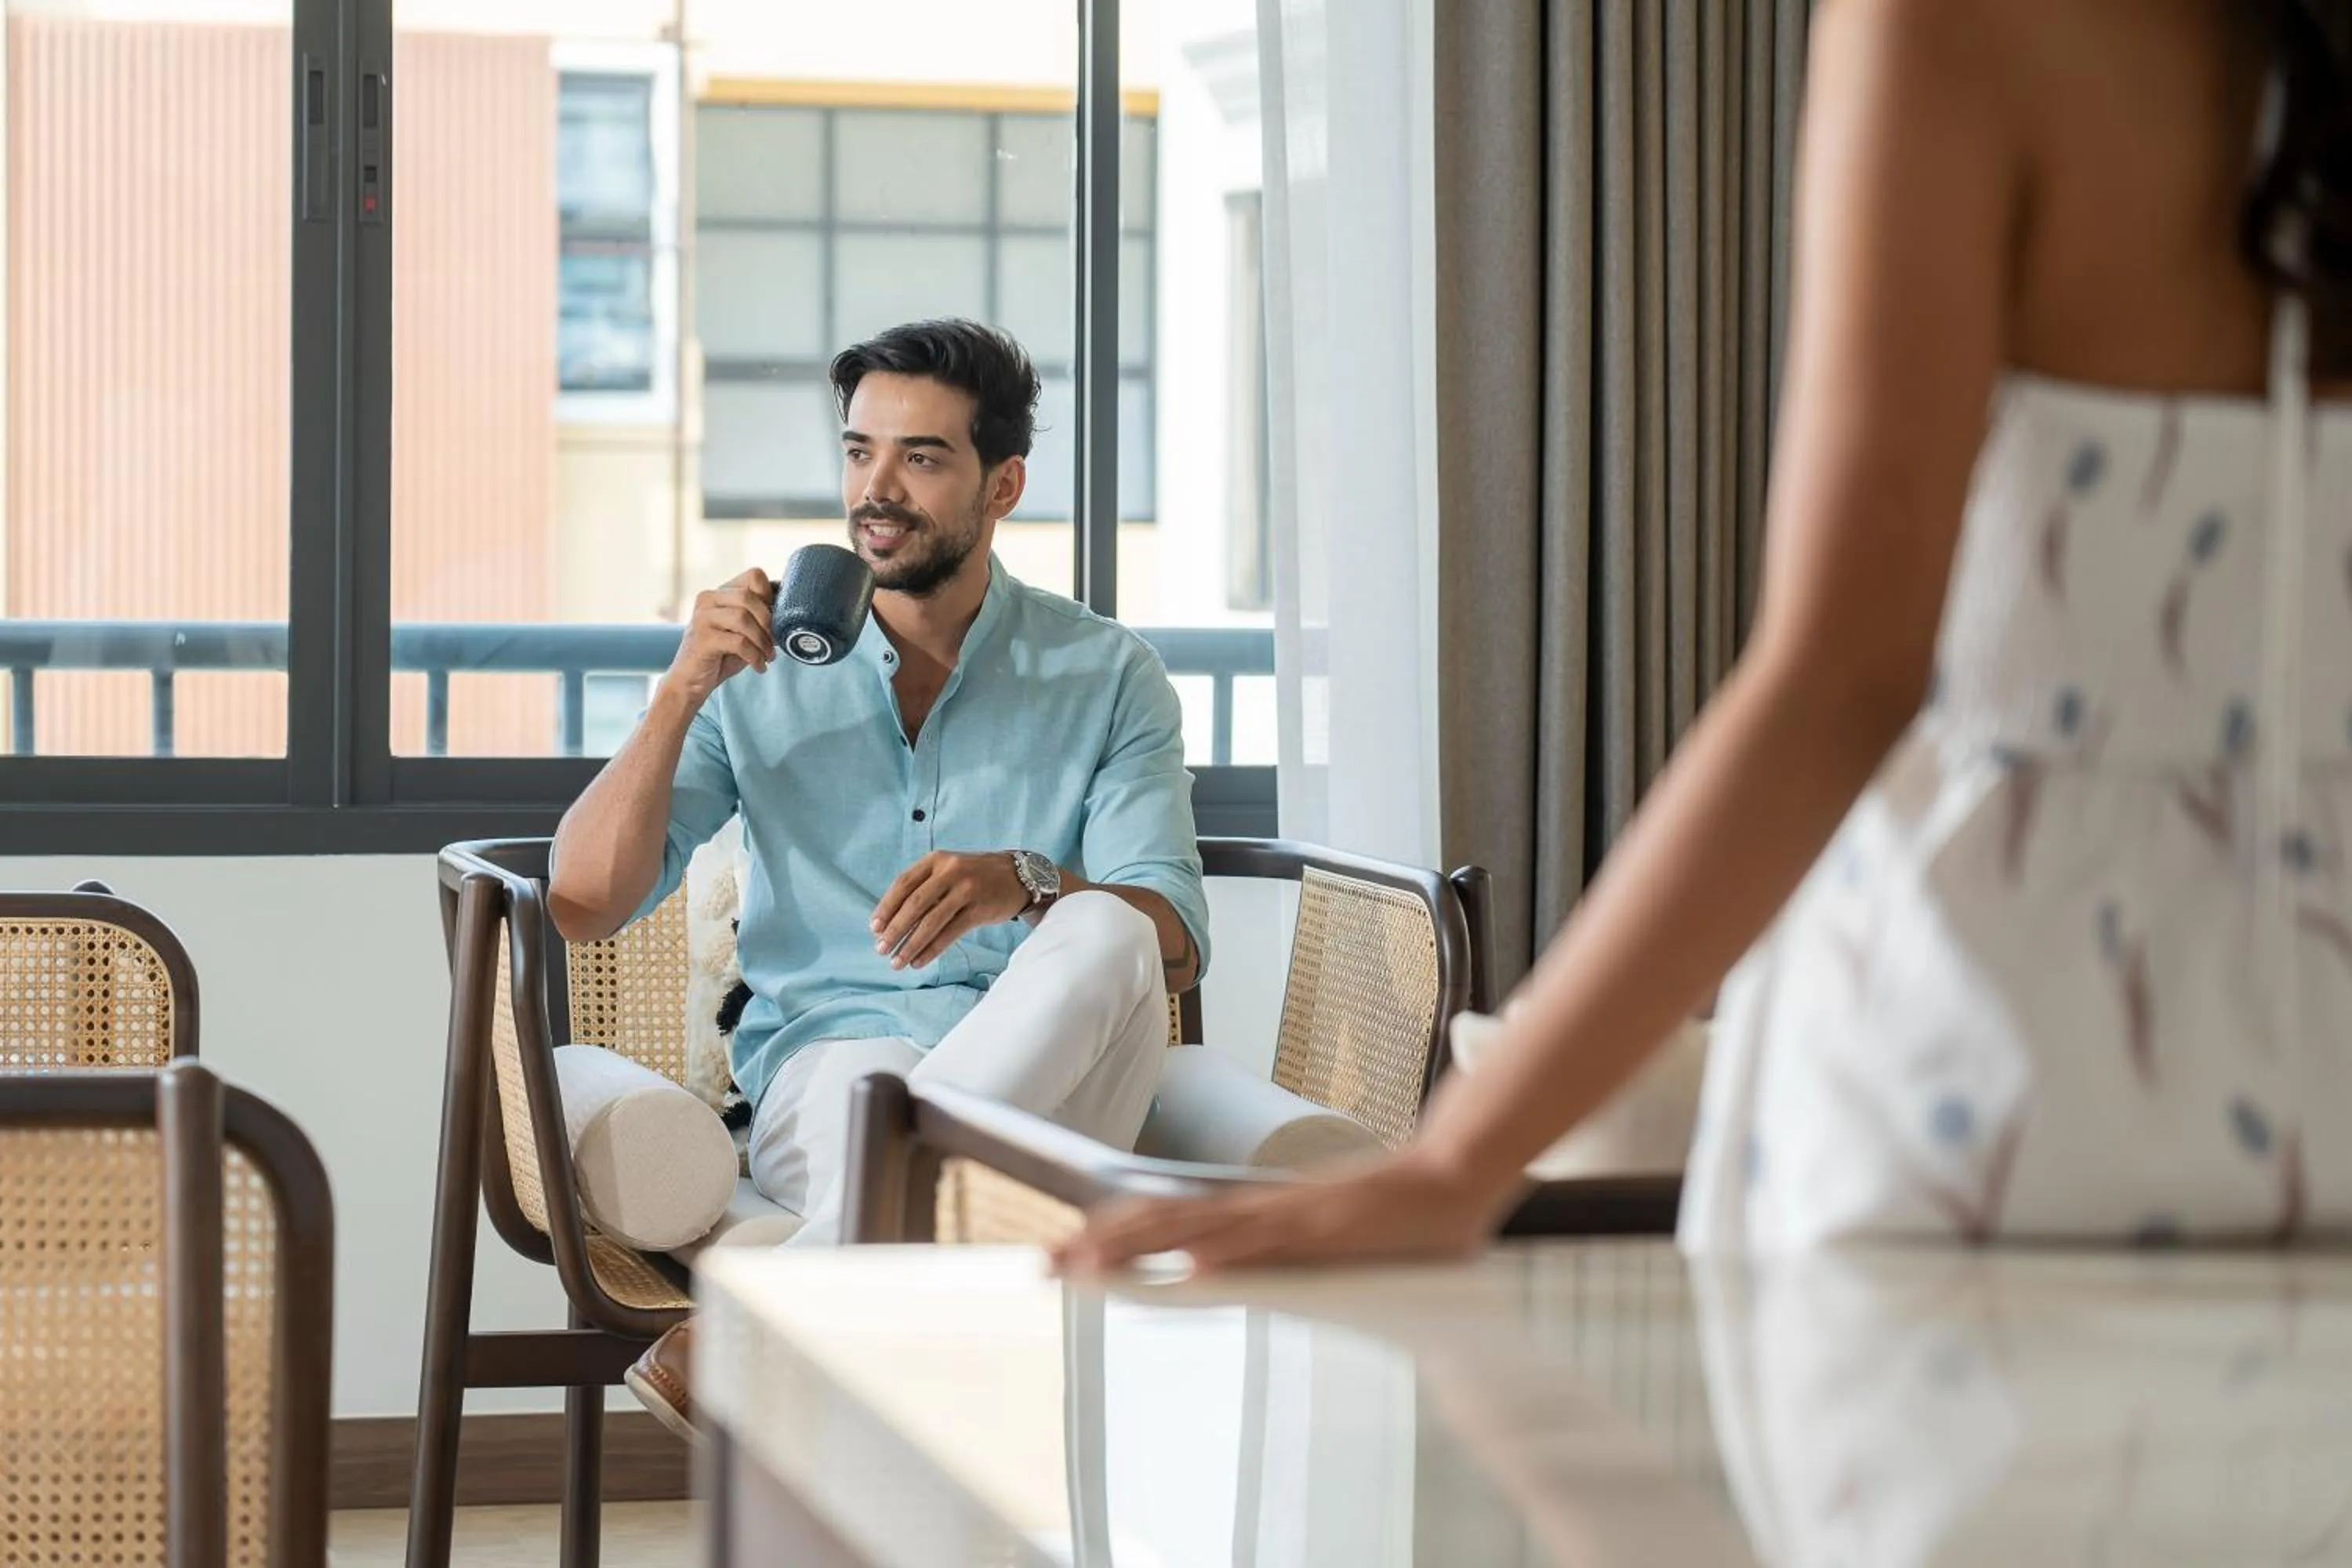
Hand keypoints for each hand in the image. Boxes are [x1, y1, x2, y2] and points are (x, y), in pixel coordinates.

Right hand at [658, 568, 775, 710]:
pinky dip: (754, 656)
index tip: (776, 618)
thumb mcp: (743, 631)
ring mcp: (703, 618)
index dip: (770, 595)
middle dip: (768, 621)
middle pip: (748, 596)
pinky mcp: (703, 639)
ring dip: (763, 641)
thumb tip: (790, 608)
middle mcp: (708, 599)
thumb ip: (759, 617)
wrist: (691, 681)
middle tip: (775, 642)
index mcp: (720, 593)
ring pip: (743, 618)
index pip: (754, 576)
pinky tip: (758, 666)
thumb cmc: (721, 654)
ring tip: (768, 656)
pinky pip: (738, 642)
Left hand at [870, 851, 1033, 969]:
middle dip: (895, 930)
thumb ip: (924, 887)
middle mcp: (950, 871)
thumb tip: (892, 921)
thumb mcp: (948, 869)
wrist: (1019, 875)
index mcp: (936, 860)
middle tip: (881, 949)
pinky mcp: (980, 909)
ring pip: (931, 921)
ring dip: (911, 945)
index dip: (886, 907)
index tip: (874, 928)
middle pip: (915, 904)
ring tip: (897, 962)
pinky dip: (932, 949)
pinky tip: (919, 961)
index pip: (903, 883)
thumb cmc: (975, 876)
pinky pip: (950, 933)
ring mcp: (967, 889)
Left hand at [1050, 1152, 1504, 1277]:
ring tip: (1083, 1264)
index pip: (1171, 1222)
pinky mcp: (1323, 1233)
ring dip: (1137, 1249)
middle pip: (1164, 1223)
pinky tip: (1183, 1272)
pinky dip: (1223, 1259)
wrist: (1454, 1175)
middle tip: (1042, 1263)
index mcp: (1257, 1218)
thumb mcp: (1326, 1250)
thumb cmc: (1397, 1223)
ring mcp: (1289, 1220)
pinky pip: (1264, 1249)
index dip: (1115, 1235)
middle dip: (1100, 1245)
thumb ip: (1286, 1265)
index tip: (1066, 1253)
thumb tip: (1239, 1282)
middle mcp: (1261, 1212)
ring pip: (1198, 1232)